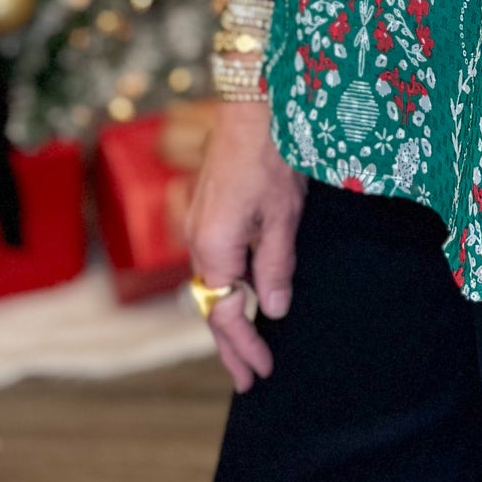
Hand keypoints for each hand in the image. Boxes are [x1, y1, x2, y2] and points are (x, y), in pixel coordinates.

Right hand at [184, 101, 305, 392]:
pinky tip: (246, 293)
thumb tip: (274, 311)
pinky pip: (214, 261)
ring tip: (250, 345)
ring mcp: (197, 224)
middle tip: (250, 378)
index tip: (262, 374)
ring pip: (212, 283)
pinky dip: (228, 286)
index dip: (245, 348)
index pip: (226, 315)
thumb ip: (276, 267)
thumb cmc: (272, 155)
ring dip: (229, 315)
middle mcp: (197, 240)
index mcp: (214, 248)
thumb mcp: (284, 217)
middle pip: (212, 305)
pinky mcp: (206, 209)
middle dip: (231, 343)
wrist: (252, 103)